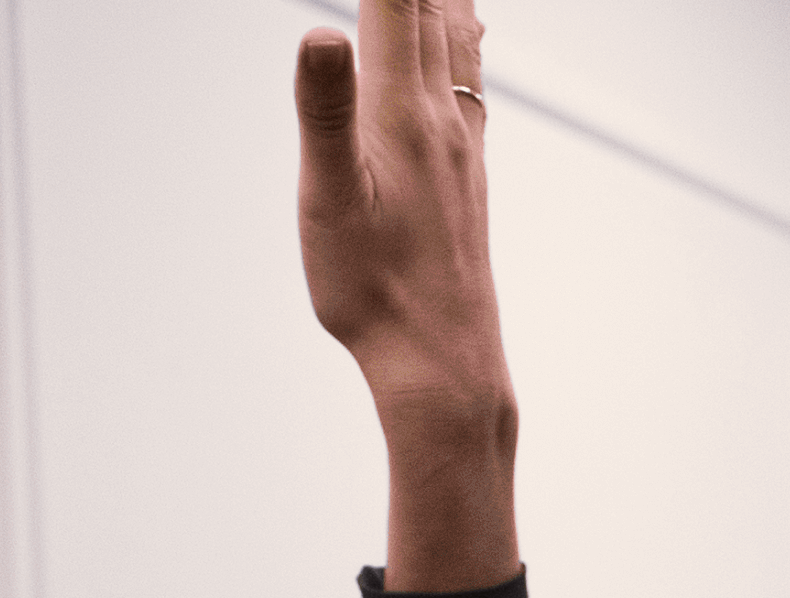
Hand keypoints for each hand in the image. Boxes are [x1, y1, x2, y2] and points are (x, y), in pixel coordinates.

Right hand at [293, 0, 518, 588]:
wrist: (444, 368)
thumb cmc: (378, 294)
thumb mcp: (331, 201)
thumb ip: (325, 109)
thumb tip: (320, 30)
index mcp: (401, 114)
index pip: (394, 0)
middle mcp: (442, 122)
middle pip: (431, 9)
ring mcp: (462, 151)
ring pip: (457, 42)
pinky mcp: (467, 181)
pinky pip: (469, 86)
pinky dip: (463, 40)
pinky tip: (467, 39)